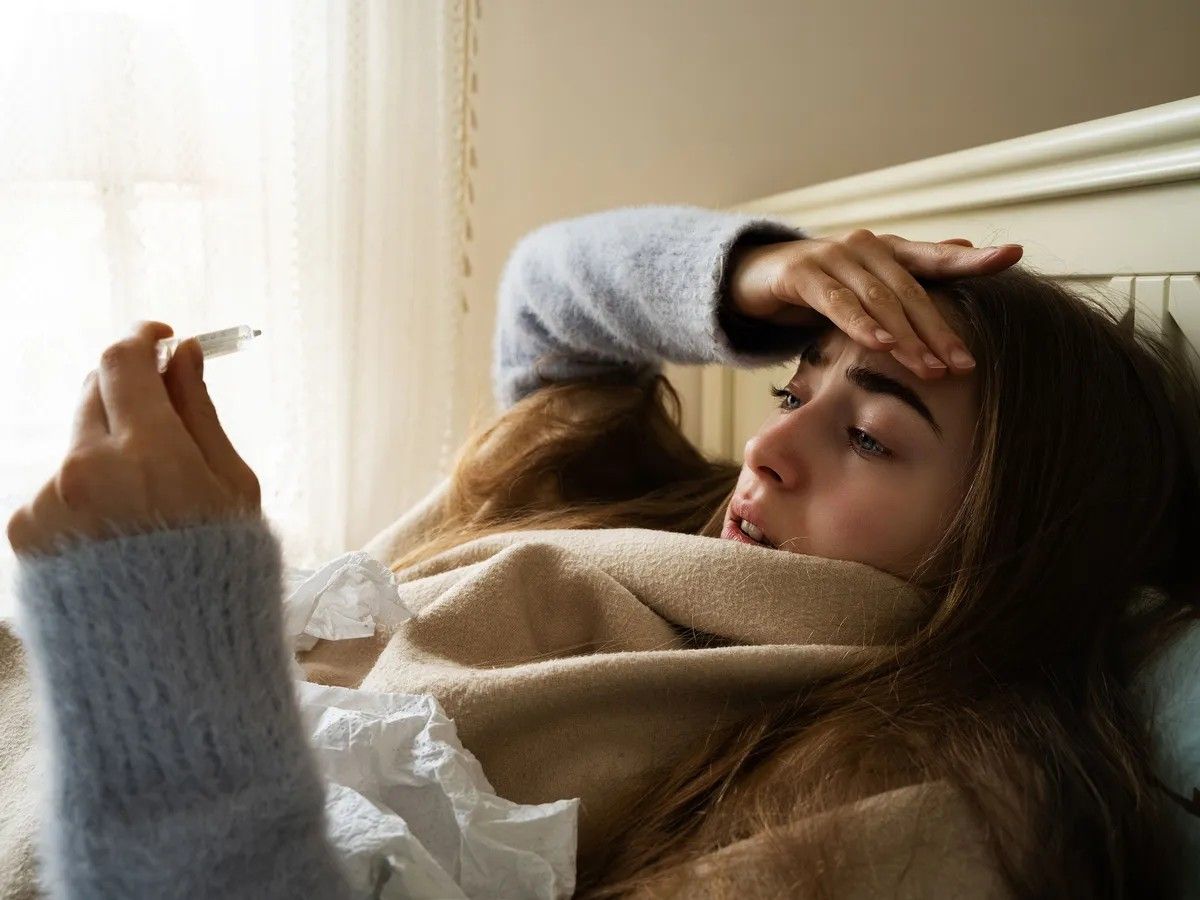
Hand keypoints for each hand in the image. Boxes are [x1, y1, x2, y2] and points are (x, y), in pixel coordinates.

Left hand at [7, 321, 261, 556]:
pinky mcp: (24, 530)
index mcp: (147, 455)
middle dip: (130, 393)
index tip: (161, 339)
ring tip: (147, 505)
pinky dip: (88, 493)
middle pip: (95, 391)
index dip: (142, 339)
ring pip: (78, 442)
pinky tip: (117, 532)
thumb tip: (183, 357)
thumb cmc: (219, 575)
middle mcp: (84, 469)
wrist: (167, 658)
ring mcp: (48, 500)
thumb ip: (201, 415)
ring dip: (110, 450)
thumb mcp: (232, 489)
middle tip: (164, 418)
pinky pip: (58, 486)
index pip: (124, 363)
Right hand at [727, 229, 1022, 377]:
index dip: (972, 258)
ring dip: (906, 336)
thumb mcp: (865, 285)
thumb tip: (962, 251)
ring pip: (879, 300)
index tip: (1012, 255)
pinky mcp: (801, 274)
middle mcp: (866, 247)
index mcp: (886, 251)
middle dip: (939, 329)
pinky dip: (860, 324)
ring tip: (930, 368)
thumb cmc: (819, 285)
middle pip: (911, 291)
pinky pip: (836, 303)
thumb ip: (908, 276)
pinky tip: (880, 344)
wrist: (753, 276)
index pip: (934, 258)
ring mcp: (833, 257)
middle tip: (964, 363)